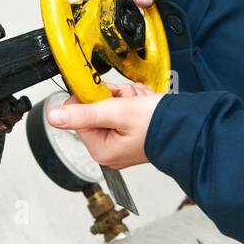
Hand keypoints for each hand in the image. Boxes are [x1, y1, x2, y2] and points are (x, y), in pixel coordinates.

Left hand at [46, 82, 162, 168]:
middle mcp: (109, 148)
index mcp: (101, 149)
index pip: (79, 113)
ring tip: (142, 102)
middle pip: (96, 107)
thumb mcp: (117, 112)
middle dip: (116, 97)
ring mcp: (121, 141)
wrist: (189, 126)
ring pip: (112, 104)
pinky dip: (136, 101)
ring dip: (127, 97)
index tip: (110, 94)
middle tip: (131, 100)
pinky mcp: (132, 132)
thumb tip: (54, 116)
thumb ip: (84, 112)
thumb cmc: (159, 124)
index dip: (94, 97)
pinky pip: (125, 108)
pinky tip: (146, 105)